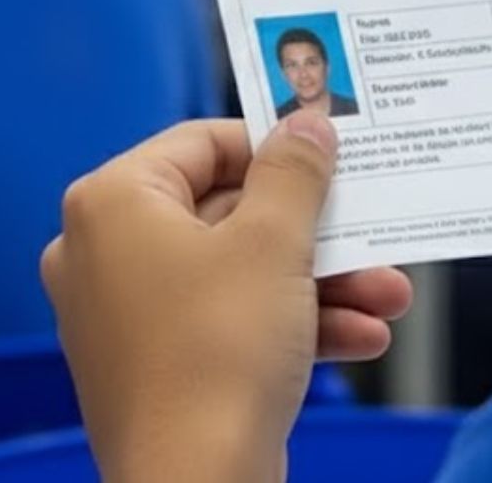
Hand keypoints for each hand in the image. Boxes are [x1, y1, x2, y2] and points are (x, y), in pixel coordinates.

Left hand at [41, 115, 412, 481]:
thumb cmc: (217, 358)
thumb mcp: (276, 242)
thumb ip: (295, 172)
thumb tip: (305, 125)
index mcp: (114, 204)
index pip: (203, 142)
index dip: (276, 146)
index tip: (331, 157)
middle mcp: (104, 253)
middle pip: (230, 212)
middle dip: (316, 232)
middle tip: (373, 232)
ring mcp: (127, 315)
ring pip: (239, 273)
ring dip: (320, 282)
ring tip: (387, 297)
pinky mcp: (155, 366)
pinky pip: (230, 322)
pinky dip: (292, 324)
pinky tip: (359, 337)